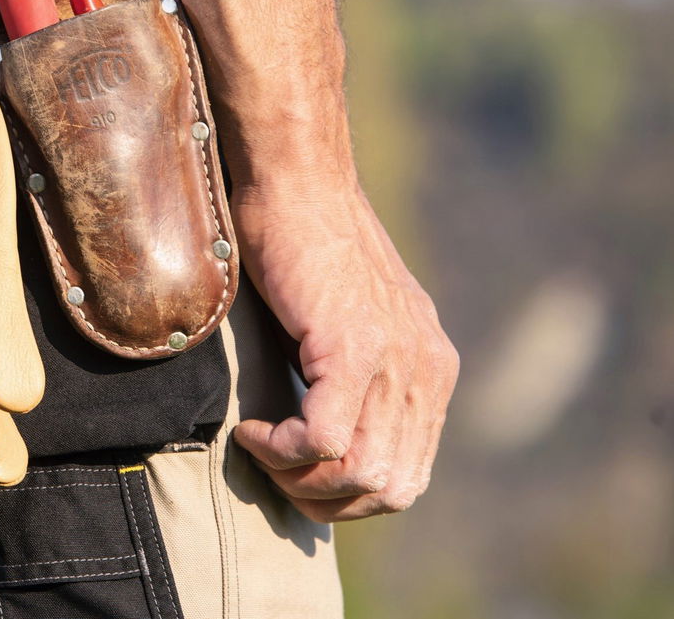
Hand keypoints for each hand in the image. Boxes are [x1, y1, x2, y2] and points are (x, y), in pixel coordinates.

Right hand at [229, 179, 457, 522]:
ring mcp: (394, 361)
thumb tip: (327, 440)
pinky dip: (279, 450)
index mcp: (432, 369)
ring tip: (260, 447)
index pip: (408, 478)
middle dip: (325, 501)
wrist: (296, 182)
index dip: (348, 497)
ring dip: (298, 478)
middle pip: (390, 489)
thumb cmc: (302, 243)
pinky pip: (322, 439)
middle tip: (274, 471)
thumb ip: (356, 376)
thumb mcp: (346, 321)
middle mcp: (426, 370)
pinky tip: (250, 429)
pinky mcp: (352, 348)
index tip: (296, 474)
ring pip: (359, 474)